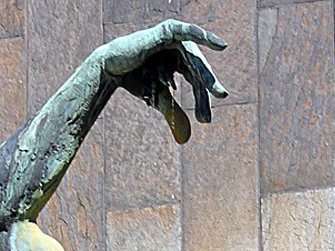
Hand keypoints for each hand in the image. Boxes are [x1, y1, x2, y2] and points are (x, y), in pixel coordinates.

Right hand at [98, 21, 227, 143]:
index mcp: (178, 63)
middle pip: (197, 71)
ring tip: (216, 91)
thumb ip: (173, 112)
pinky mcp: (167, 31)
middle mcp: (178, 51)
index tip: (206, 120)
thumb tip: (185, 136)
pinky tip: (219, 44)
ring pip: (194, 58)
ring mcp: (174, 40)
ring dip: (206, 74)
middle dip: (207, 88)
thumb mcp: (158, 98)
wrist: (113, 68)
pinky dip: (203, 35)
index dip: (202, 100)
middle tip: (221, 98)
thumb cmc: (134, 80)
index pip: (196, 81)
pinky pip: (188, 31)